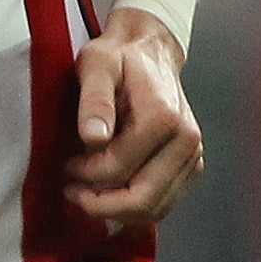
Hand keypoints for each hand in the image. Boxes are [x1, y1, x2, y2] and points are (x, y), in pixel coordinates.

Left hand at [66, 9, 204, 224]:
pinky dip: (134, 208)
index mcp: (163, 117)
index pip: (119, 169)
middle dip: (101, 204)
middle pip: (142, 200)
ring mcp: (192, 156)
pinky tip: (111, 192)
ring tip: (89, 192)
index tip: (68, 166)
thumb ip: (94, 101)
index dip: (86, 175)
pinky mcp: (191, 166)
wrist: (150, 52)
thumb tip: (93, 137)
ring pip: (154, 209)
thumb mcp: (96, 66)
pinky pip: (163, 204)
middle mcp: (185, 140)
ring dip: (116, 210)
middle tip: (74, 191)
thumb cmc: (120, 58)